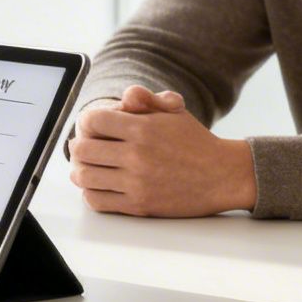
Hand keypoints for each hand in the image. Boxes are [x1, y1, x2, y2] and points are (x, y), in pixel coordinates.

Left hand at [67, 85, 256, 216]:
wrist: (222, 176)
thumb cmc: (195, 141)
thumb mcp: (174, 111)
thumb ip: (147, 99)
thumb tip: (126, 96)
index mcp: (143, 129)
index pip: (92, 121)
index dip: (87, 121)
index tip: (91, 125)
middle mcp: (137, 156)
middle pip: (82, 150)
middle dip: (79, 145)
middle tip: (84, 146)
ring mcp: (136, 183)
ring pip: (85, 177)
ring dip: (80, 170)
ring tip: (87, 166)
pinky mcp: (139, 206)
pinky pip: (97, 201)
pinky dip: (90, 192)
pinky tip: (98, 185)